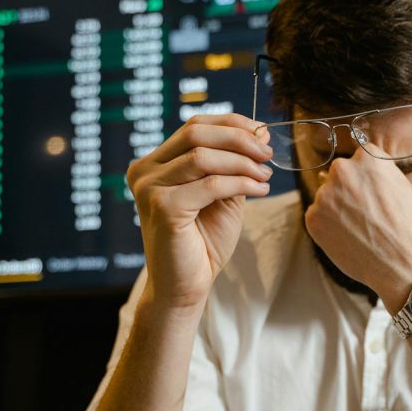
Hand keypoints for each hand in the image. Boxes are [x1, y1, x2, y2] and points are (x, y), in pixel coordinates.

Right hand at [126, 114, 273, 309]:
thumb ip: (233, 164)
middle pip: (195, 133)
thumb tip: (259, 132)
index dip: (231, 124)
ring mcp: (150, 188)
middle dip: (239, 139)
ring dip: (243, 163)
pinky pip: (210, 185)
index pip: (193, 126)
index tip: (261, 134)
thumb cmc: (202, 242)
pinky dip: (240, 184)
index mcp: (154, 164)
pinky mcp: (163, 207)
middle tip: (267, 154)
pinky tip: (260, 190)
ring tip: (265, 175)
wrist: (186, 286)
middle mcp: (144, 171)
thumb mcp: (222, 194)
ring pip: (204, 157)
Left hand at [304, 145, 411, 313]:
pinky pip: (317, 217)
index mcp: (369, 159)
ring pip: (327, 196)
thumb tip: (380, 178)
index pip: (360, 158)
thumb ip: (389, 177)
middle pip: (340, 174)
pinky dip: (328, 226)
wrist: (405, 268)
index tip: (372, 190)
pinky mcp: (313, 219)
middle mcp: (343, 172)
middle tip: (364, 211)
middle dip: (349, 189)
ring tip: (358, 229)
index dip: (367, 176)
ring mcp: (325, 196)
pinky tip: (348, 238)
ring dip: (338, 208)